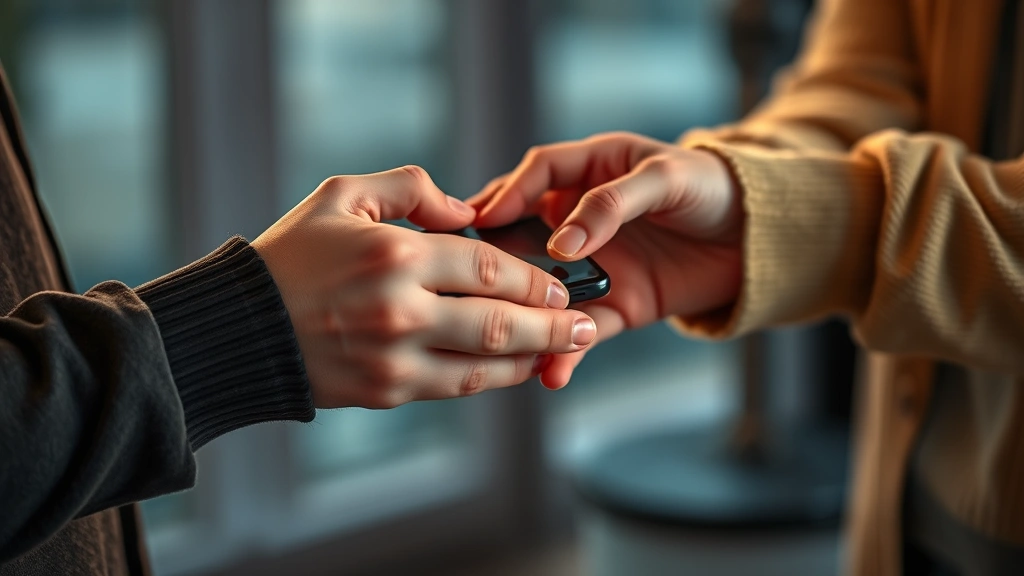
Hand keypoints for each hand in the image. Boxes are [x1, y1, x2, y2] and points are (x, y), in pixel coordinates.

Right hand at [252, 166, 596, 408]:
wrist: (241, 328)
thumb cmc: (291, 256)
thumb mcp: (342, 195)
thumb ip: (410, 189)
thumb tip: (463, 210)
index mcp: (396, 255)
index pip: (488, 268)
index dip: (534, 278)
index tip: (560, 283)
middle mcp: (401, 310)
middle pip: (500, 322)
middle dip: (552, 324)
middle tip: (586, 324)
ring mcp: (394, 358)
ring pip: (485, 365)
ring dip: (533, 358)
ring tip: (565, 350)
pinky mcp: (386, 391)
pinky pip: (455, 388)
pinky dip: (492, 380)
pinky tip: (515, 370)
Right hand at [468, 132, 742, 388]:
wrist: (763, 243)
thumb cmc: (715, 189)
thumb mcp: (666, 179)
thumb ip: (611, 205)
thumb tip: (560, 243)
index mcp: (594, 169)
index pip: (539, 172)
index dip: (509, 191)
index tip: (483, 218)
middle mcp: (585, 217)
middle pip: (527, 234)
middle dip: (498, 257)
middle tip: (468, 278)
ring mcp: (599, 263)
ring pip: (549, 287)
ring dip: (526, 311)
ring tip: (502, 333)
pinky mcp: (618, 304)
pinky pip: (583, 327)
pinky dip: (567, 351)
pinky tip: (552, 371)